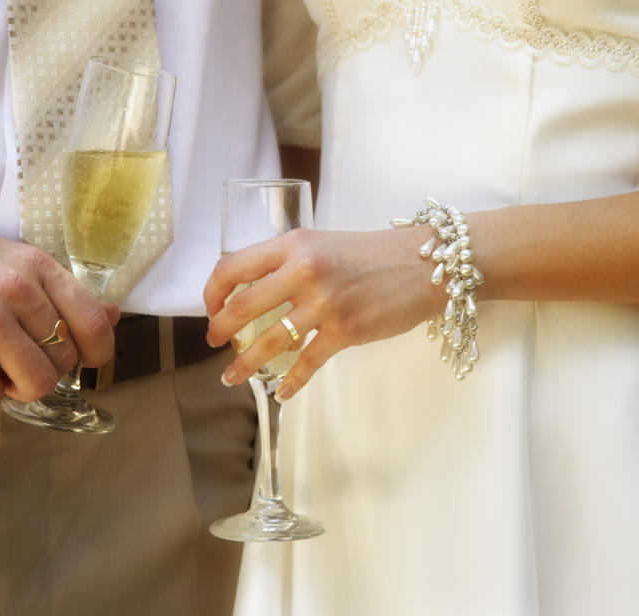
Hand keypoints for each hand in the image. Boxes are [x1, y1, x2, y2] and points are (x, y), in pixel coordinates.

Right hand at [0, 236, 119, 403]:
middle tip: (24, 358)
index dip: (99, 352)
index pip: (94, 321)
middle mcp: (15, 287)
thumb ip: (65, 291)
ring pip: (38, 380)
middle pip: (66, 357)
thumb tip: (114, 314)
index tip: (89, 360)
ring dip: (21, 386)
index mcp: (38, 265)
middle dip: (49, 368)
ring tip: (3, 369)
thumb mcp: (16, 265)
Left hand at [204, 226, 438, 399]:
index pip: (233, 267)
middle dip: (220, 331)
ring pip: (270, 341)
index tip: (211, 308)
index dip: (212, 292)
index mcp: (294, 245)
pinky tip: (282, 393)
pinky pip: (307, 363)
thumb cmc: (375, 254)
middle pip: (242, 306)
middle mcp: (304, 271)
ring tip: (231, 377)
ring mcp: (325, 303)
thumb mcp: (325, 244)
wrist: (427, 264)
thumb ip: (291, 262)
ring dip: (244, 363)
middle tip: (214, 343)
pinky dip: (291, 382)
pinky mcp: (346, 330)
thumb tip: (257, 292)